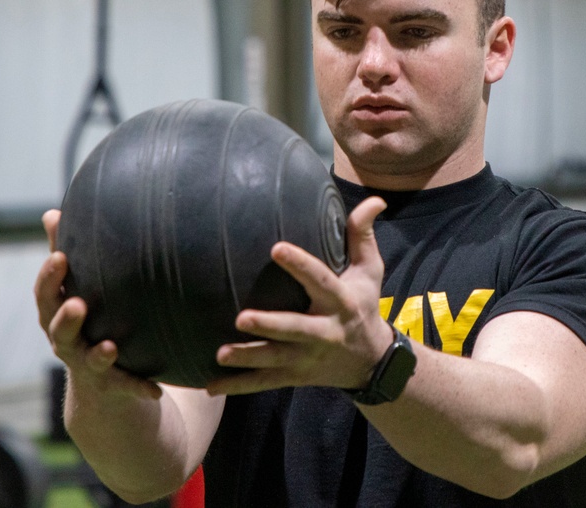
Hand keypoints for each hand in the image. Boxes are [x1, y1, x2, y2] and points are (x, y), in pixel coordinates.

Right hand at [35, 209, 160, 399]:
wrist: (99, 384)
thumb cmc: (86, 320)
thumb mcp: (74, 288)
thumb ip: (65, 252)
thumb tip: (52, 212)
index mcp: (55, 315)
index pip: (45, 295)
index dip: (49, 278)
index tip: (60, 258)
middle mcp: (66, 342)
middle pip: (59, 331)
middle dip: (67, 319)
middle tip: (78, 305)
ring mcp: (88, 366)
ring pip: (89, 361)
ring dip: (99, 355)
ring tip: (111, 348)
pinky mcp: (112, 386)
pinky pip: (126, 387)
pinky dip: (139, 387)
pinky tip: (156, 389)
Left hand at [206, 196, 393, 394]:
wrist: (372, 362)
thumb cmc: (364, 305)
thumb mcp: (370, 271)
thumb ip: (362, 235)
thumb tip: (375, 199)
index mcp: (340, 302)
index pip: (321, 281)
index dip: (300, 265)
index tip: (276, 248)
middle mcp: (324, 332)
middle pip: (296, 329)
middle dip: (270, 325)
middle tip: (241, 317)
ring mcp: (308, 358)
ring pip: (276, 359)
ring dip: (248, 358)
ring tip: (220, 354)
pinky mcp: (295, 376)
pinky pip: (265, 382)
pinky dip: (238, 385)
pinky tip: (210, 387)